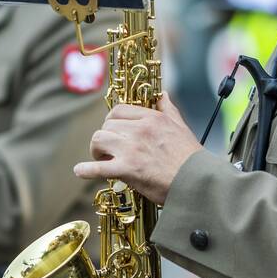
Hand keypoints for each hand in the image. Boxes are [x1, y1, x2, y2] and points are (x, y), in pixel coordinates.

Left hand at [73, 92, 201, 204]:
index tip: (113, 131)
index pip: (119, 110)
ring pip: (98, 140)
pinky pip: (98, 167)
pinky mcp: (127, 169)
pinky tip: (80, 171)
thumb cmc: (190, 158)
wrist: (197, 182)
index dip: (112, 121)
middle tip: (108, 149)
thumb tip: (162, 95)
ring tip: (102, 158)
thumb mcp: (180, 126)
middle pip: (106, 125)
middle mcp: (139, 130)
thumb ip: (168, 109)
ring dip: (96, 150)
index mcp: (151, 118)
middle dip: (104, 137)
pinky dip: (86, 170)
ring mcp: (131, 149)